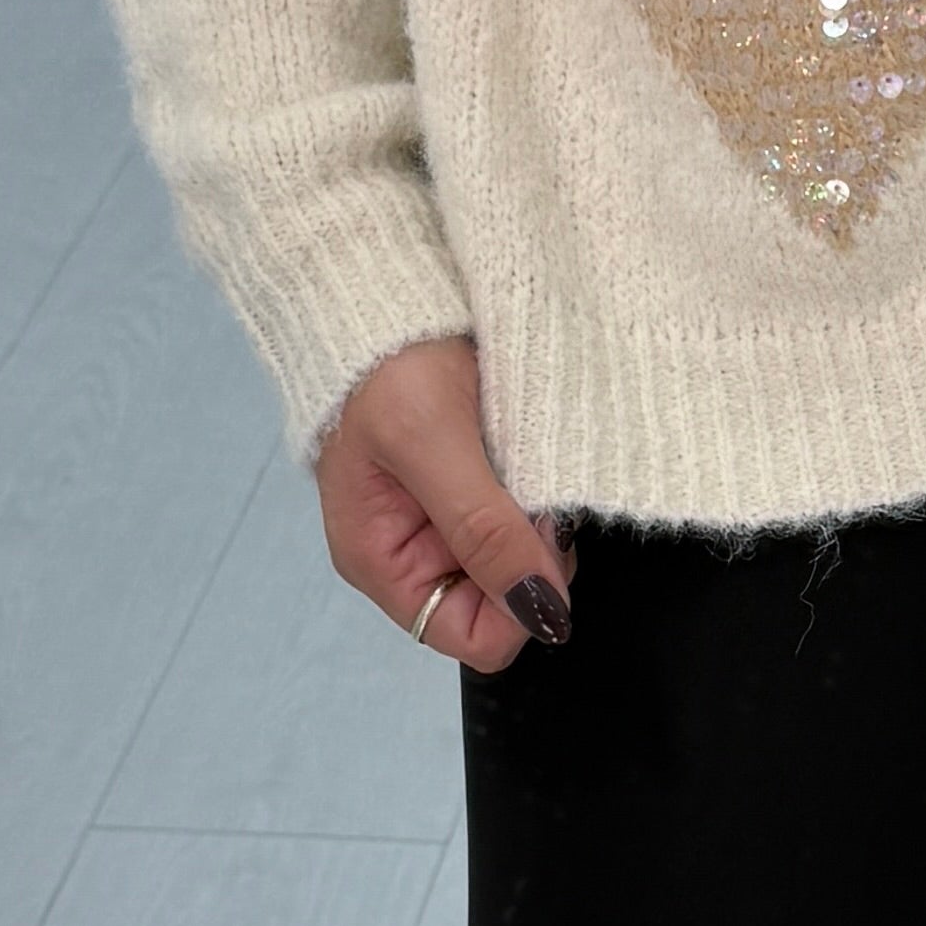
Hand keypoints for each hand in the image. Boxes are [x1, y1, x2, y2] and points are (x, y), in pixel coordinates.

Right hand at [318, 335, 575, 675]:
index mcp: (382, 560)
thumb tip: (540, 611)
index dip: (522, 604)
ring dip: (541, 519)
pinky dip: (543, 491)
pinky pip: (528, 517)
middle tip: (531, 488)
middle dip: (534, 555)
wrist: (390, 285)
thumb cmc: (385, 358)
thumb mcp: (433, 443)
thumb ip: (483, 531)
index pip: (474, 639)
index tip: (537, 540)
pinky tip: (530, 451)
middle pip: (508, 604)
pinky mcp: (480, 486)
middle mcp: (416, 552)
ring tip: (525, 458)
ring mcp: (450, 521)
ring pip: (526, 561)